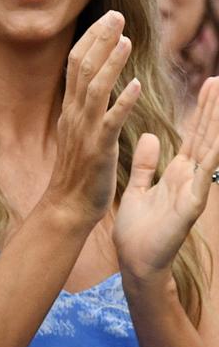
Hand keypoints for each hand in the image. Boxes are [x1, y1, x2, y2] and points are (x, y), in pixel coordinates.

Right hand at [44, 11, 139, 228]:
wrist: (67, 205)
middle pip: (83, 69)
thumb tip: (90, 88)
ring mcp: (85, 131)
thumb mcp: (76, 132)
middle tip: (116, 15)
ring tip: (126, 40)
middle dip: (100, 40)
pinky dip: (122, 102)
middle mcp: (74, 115)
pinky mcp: (98, 149)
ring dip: (111, 63)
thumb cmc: (77, 172)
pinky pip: (110, 121)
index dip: (91, 40)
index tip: (108, 19)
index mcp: (70, 110)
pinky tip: (136, 85)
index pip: (76, 65)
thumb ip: (83, 109)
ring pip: (95, 89)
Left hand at [114, 75, 218, 283]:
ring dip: (216, 127)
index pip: (193, 135)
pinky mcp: (191, 207)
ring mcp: (193, 191)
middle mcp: (189, 179)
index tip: (207, 84)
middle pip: (204, 137)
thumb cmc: (137, 231)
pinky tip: (217, 144)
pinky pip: (203, 180)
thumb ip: (145, 164)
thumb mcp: (136, 188)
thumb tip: (150, 135)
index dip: (201, 111)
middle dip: (212, 109)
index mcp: (177, 173)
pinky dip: (210, 161)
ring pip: (209, 153)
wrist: (135, 262)